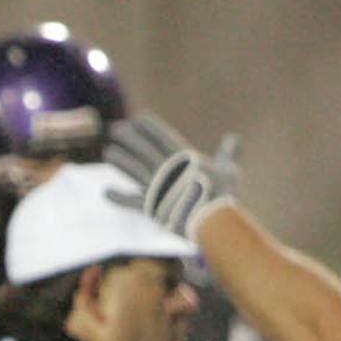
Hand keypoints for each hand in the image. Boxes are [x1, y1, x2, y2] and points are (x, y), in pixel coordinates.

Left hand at [106, 112, 239, 237]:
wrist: (215, 223)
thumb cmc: (224, 196)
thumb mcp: (229, 171)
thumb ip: (228, 153)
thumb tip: (235, 138)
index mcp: (185, 160)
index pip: (163, 137)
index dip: (150, 127)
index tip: (138, 118)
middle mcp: (167, 171)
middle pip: (144, 150)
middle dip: (130, 138)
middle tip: (115, 129)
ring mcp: (158, 189)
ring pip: (134, 170)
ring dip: (120, 160)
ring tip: (108, 152)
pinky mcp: (153, 208)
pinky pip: (131, 202)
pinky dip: (118, 198)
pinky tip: (105, 192)